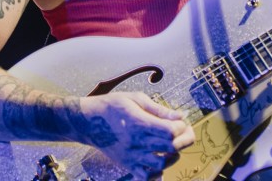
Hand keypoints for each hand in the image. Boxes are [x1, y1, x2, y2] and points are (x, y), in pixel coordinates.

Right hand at [75, 92, 194, 179]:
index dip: (181, 126)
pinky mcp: (126, 164)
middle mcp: (136, 141)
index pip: (170, 130)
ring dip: (172, 155)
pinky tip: (158, 160)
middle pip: (170, 148)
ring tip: (170, 145)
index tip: (180, 121)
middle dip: (184, 140)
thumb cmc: (112, 105)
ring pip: (161, 164)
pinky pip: (145, 176)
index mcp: (139, 122)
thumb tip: (180, 116)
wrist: (88, 122)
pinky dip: (156, 172)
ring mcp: (131, 155)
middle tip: (183, 133)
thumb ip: (159, 109)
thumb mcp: (136, 99)